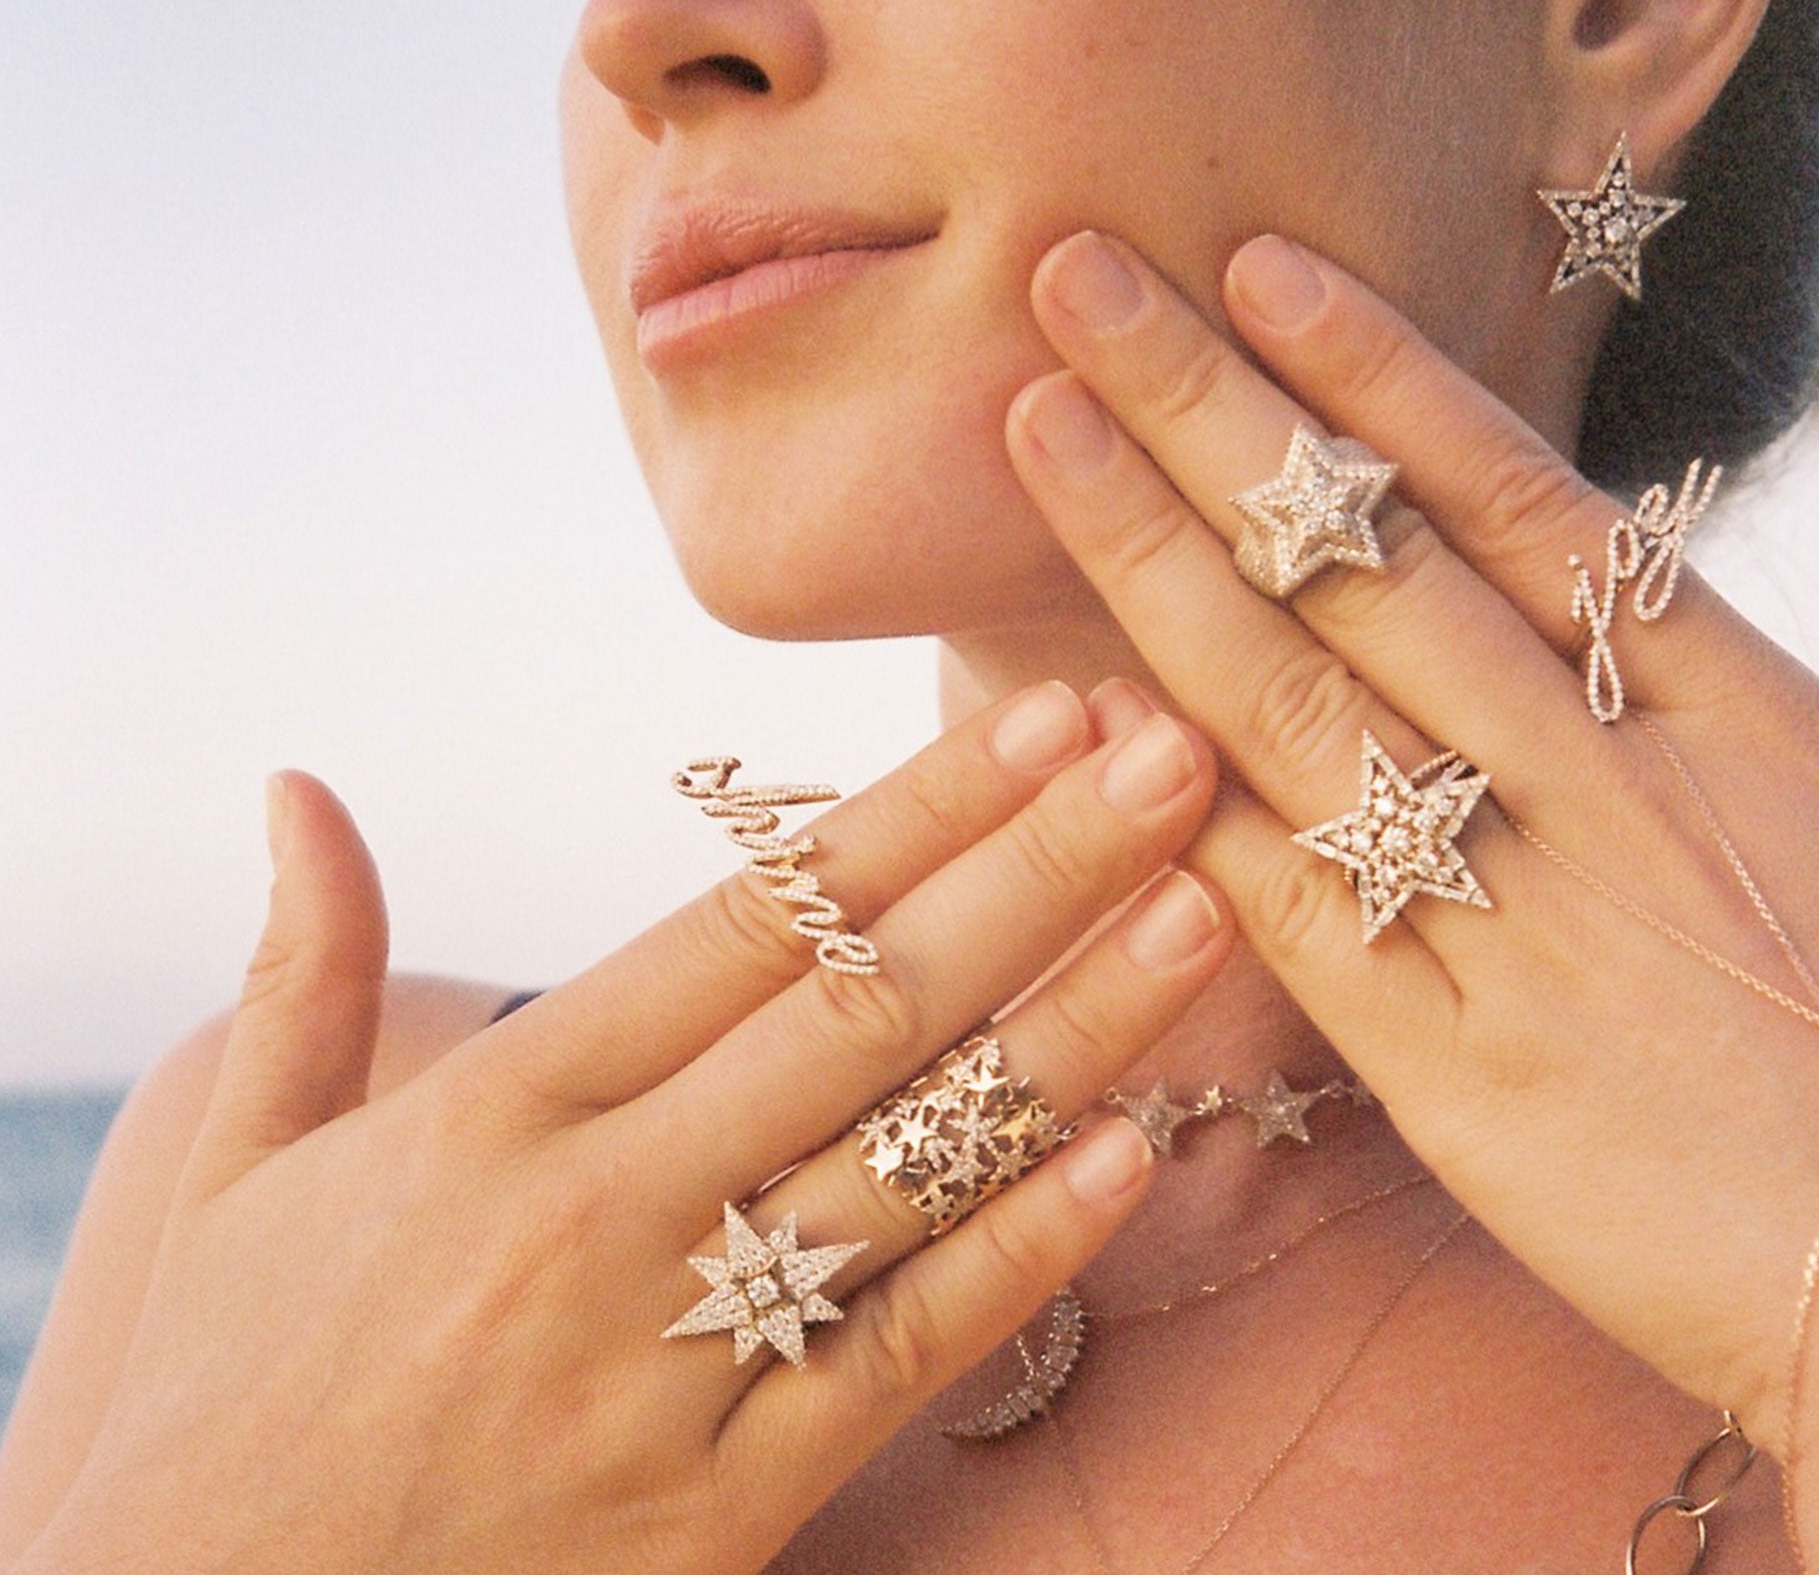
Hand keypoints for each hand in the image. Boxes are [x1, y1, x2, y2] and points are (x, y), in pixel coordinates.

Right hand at [17, 686, 1231, 1574]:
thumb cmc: (221, 1406)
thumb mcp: (237, 1175)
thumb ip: (304, 976)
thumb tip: (296, 787)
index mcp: (496, 1113)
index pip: (752, 922)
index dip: (913, 811)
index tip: (1033, 719)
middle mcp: (595, 1215)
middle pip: (867, 1007)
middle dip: (1037, 869)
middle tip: (1170, 757)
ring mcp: (666, 1366)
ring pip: (915, 1160)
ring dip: (1075, 1026)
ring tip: (1200, 905)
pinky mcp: (717, 1512)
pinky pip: (899, 1358)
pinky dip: (1022, 1251)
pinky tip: (1134, 1153)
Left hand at [1006, 228, 1818, 1574]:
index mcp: (1737, 714)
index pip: (1522, 498)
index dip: (1379, 374)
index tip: (1261, 270)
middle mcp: (1610, 785)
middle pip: (1367, 562)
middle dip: (1210, 410)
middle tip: (1079, 279)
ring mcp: (1522, 921)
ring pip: (1294, 700)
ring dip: (1151, 553)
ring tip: (1043, 427)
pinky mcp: (1454, 1074)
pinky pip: (1286, 909)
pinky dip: (1176, 804)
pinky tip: (1069, 707)